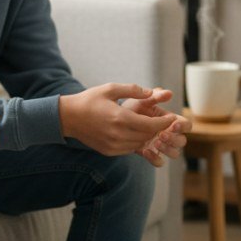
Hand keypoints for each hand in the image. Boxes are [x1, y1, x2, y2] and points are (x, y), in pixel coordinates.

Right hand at [59, 83, 178, 155]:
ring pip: (140, 144)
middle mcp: (118, 135)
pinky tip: (134, 132)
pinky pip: (129, 149)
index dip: (164, 123)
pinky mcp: (109, 151)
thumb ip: (133, 90)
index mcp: (120, 118)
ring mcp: (113, 145)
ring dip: (147, 136)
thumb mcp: (110, 89)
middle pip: (147, 136)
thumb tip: (151, 92)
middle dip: (157, 129)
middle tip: (164, 122)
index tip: (172, 118)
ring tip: (150, 127)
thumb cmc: (90, 100)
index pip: (150, 125)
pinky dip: (136, 141)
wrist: (68, 117)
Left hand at [122, 88, 189, 166]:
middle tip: (161, 134)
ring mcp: (161, 145)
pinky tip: (145, 151)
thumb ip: (155, 96)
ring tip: (155, 142)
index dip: (183, 126)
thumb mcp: (142, 101)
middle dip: (174, 139)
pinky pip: (159, 162)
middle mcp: (169, 134)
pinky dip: (155, 158)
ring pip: (174, 153)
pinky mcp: (151, 153)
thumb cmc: (132, 108)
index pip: (186, 125)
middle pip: (182, 141)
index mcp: (171, 120)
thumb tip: (169, 93)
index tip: (173, 124)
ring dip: (167, 149)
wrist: (115, 121)